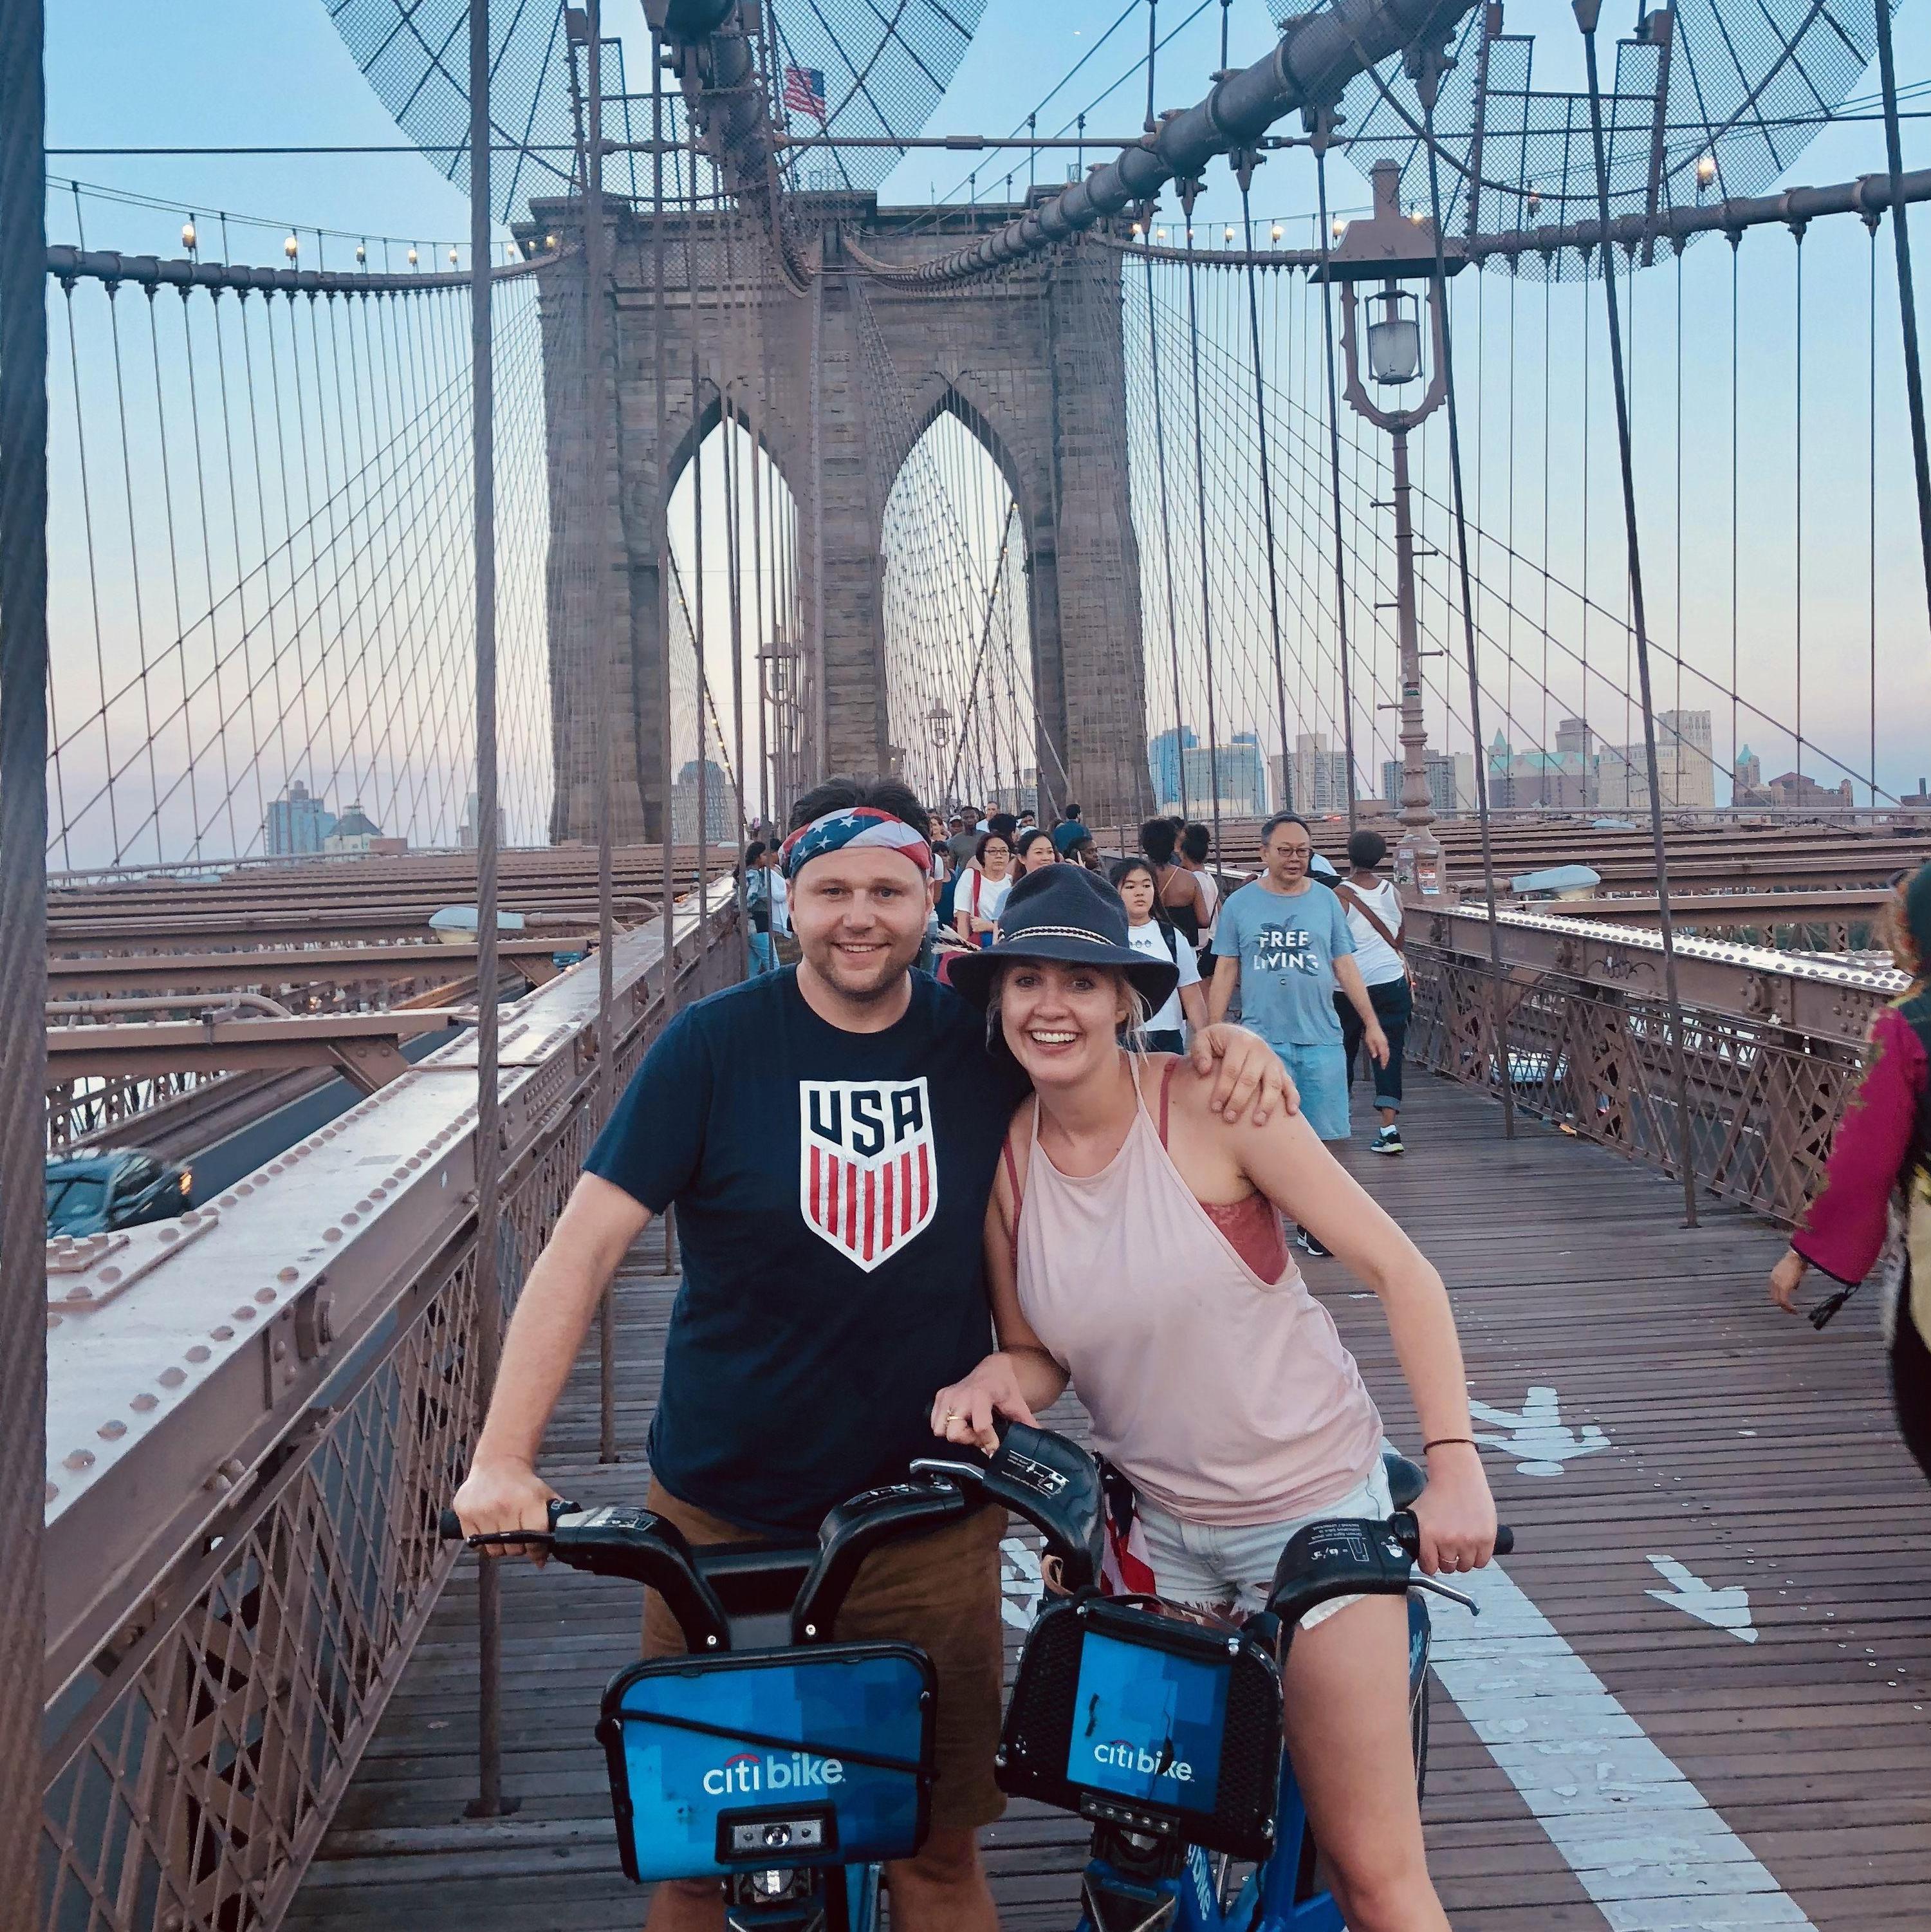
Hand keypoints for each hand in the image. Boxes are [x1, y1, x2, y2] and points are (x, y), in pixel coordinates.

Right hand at [450, 1455, 560, 1562]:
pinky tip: (489, 1528)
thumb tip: (545, 1558)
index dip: (538, 1549)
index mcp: (529, 1501)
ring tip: (504, 1531)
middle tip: (520, 1536)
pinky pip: (475, 1543)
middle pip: (514, 1548)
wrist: (498, 1463)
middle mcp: (504, 1506)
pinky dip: (483, 1541)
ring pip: (494, 1550)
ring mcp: (482, 1510)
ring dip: (501, 1546)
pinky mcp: (464, 1513)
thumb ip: (551, 1523)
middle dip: (520, 1547)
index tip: (537, 1551)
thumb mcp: (544, 1497)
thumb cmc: (523, 1483)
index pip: (535, 1539)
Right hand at [930, 1354, 1037, 1452]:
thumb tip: (1039, 1441)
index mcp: (981, 1395)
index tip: (994, 1448)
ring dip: (955, 1434)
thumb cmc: (1005, 1386)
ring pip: (940, 1429)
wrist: (993, 1368)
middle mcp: (961, 1395)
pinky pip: (935, 1422)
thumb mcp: (1018, 1404)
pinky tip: (961, 1423)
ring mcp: (948, 1395)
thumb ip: (1027, 1423)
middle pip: (954, 1433)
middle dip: (967, 1439)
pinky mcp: (940, 1396)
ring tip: (970, 1430)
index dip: (988, 1442)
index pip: (980, 1427)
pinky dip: (945, 1427)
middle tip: (979, 1436)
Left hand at [1192, 1023, 1299, 1124]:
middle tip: (1229, 1118)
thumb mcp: (1204, 1038)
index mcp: (1240, 1041)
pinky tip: (1291, 1112)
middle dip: (1239, 1101)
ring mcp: (1273, 1061)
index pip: (1231, 1070)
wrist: (1238, 1034)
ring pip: (1273, 1084)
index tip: (1214, 1107)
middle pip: (1250, 1079)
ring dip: (1266, 1104)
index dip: (1223, 1089)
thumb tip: (1205, 1070)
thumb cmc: (1217, 1042)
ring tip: (1257, 1122)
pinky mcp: (1282, 1070)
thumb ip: (1200, 1052)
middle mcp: (1260, 1050)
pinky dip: (1293, 1098)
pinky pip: (1290, 1084)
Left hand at [1365, 1021, 1390, 1067]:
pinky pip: (1387, 1049)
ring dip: (1386, 1058)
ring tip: (1384, 1062)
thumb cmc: (1370, 1033)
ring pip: (1388, 1052)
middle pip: (1387, 1054)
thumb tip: (1375, 1056)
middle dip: (1386, 1061)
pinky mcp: (1385, 1041)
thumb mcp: (1369, 1042)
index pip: (1383, 1055)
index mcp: (1381, 1044)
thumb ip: (1372, 1049)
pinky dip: (1386, 1053)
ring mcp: (1386, 1042)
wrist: (1373, 1025)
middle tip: (1383, 1066)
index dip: (1383, 1061)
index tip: (1382, 1066)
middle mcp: (1385, 1043)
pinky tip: (1384, 1056)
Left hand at [1411, 1442, 1496, 1575]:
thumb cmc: (1436, 1494)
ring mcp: (1469, 1539)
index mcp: (1428, 1535)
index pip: (1430, 1567)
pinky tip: (1473, 1548)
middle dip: (1446, 1561)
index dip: (1430, 1565)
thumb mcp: (1415, 1514)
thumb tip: (1411, 1554)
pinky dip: (1477, 1558)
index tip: (1432, 1560)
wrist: (1457, 1475)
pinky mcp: (1486, 1537)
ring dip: (1462, 1560)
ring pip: (1465, 1566)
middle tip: (1447, 1550)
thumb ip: (1414, 1536)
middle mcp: (1449, 1540)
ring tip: (1460, 1547)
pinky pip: (1482, 1562)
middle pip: (1448, 1568)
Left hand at [1769, 1248, 1809, 1313]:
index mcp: (1774, 1276)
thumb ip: (1791, 1280)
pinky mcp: (1783, 1287)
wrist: (1798, 1256)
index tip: (1787, 1303)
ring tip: (1793, 1311)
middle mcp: (1773, 1280)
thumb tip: (1794, 1287)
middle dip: (1783, 1305)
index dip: (1780, 1298)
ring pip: (1778, 1300)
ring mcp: (1777, 1284)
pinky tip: (1795, 1310)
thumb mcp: (1793, 1272)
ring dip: (1786, 1307)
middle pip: (1774, 1297)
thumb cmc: (1798, 1261)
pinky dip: (1789, 1307)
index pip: (1774, 1290)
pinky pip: (1784, 1301)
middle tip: (1791, 1310)